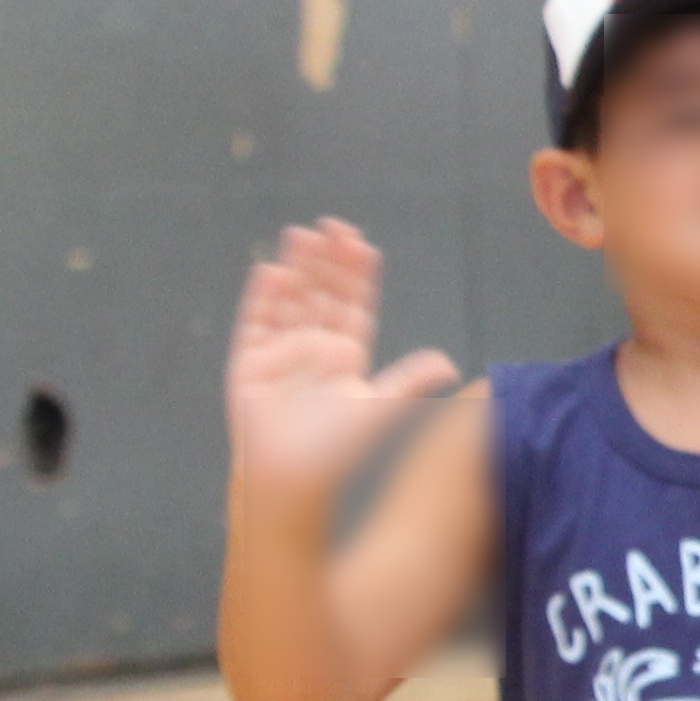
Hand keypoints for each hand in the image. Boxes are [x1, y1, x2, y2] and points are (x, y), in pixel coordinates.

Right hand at [225, 220, 458, 504]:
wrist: (294, 474)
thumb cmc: (338, 446)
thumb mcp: (379, 408)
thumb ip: (409, 380)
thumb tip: (448, 364)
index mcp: (349, 351)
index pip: (354, 302)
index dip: (357, 273)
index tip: (361, 243)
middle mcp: (315, 344)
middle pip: (322, 292)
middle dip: (327, 261)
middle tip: (332, 226)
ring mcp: (281, 349)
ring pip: (291, 298)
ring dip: (296, 268)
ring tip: (301, 235)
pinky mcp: (250, 359)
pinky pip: (257, 321)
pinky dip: (263, 297)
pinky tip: (271, 272)